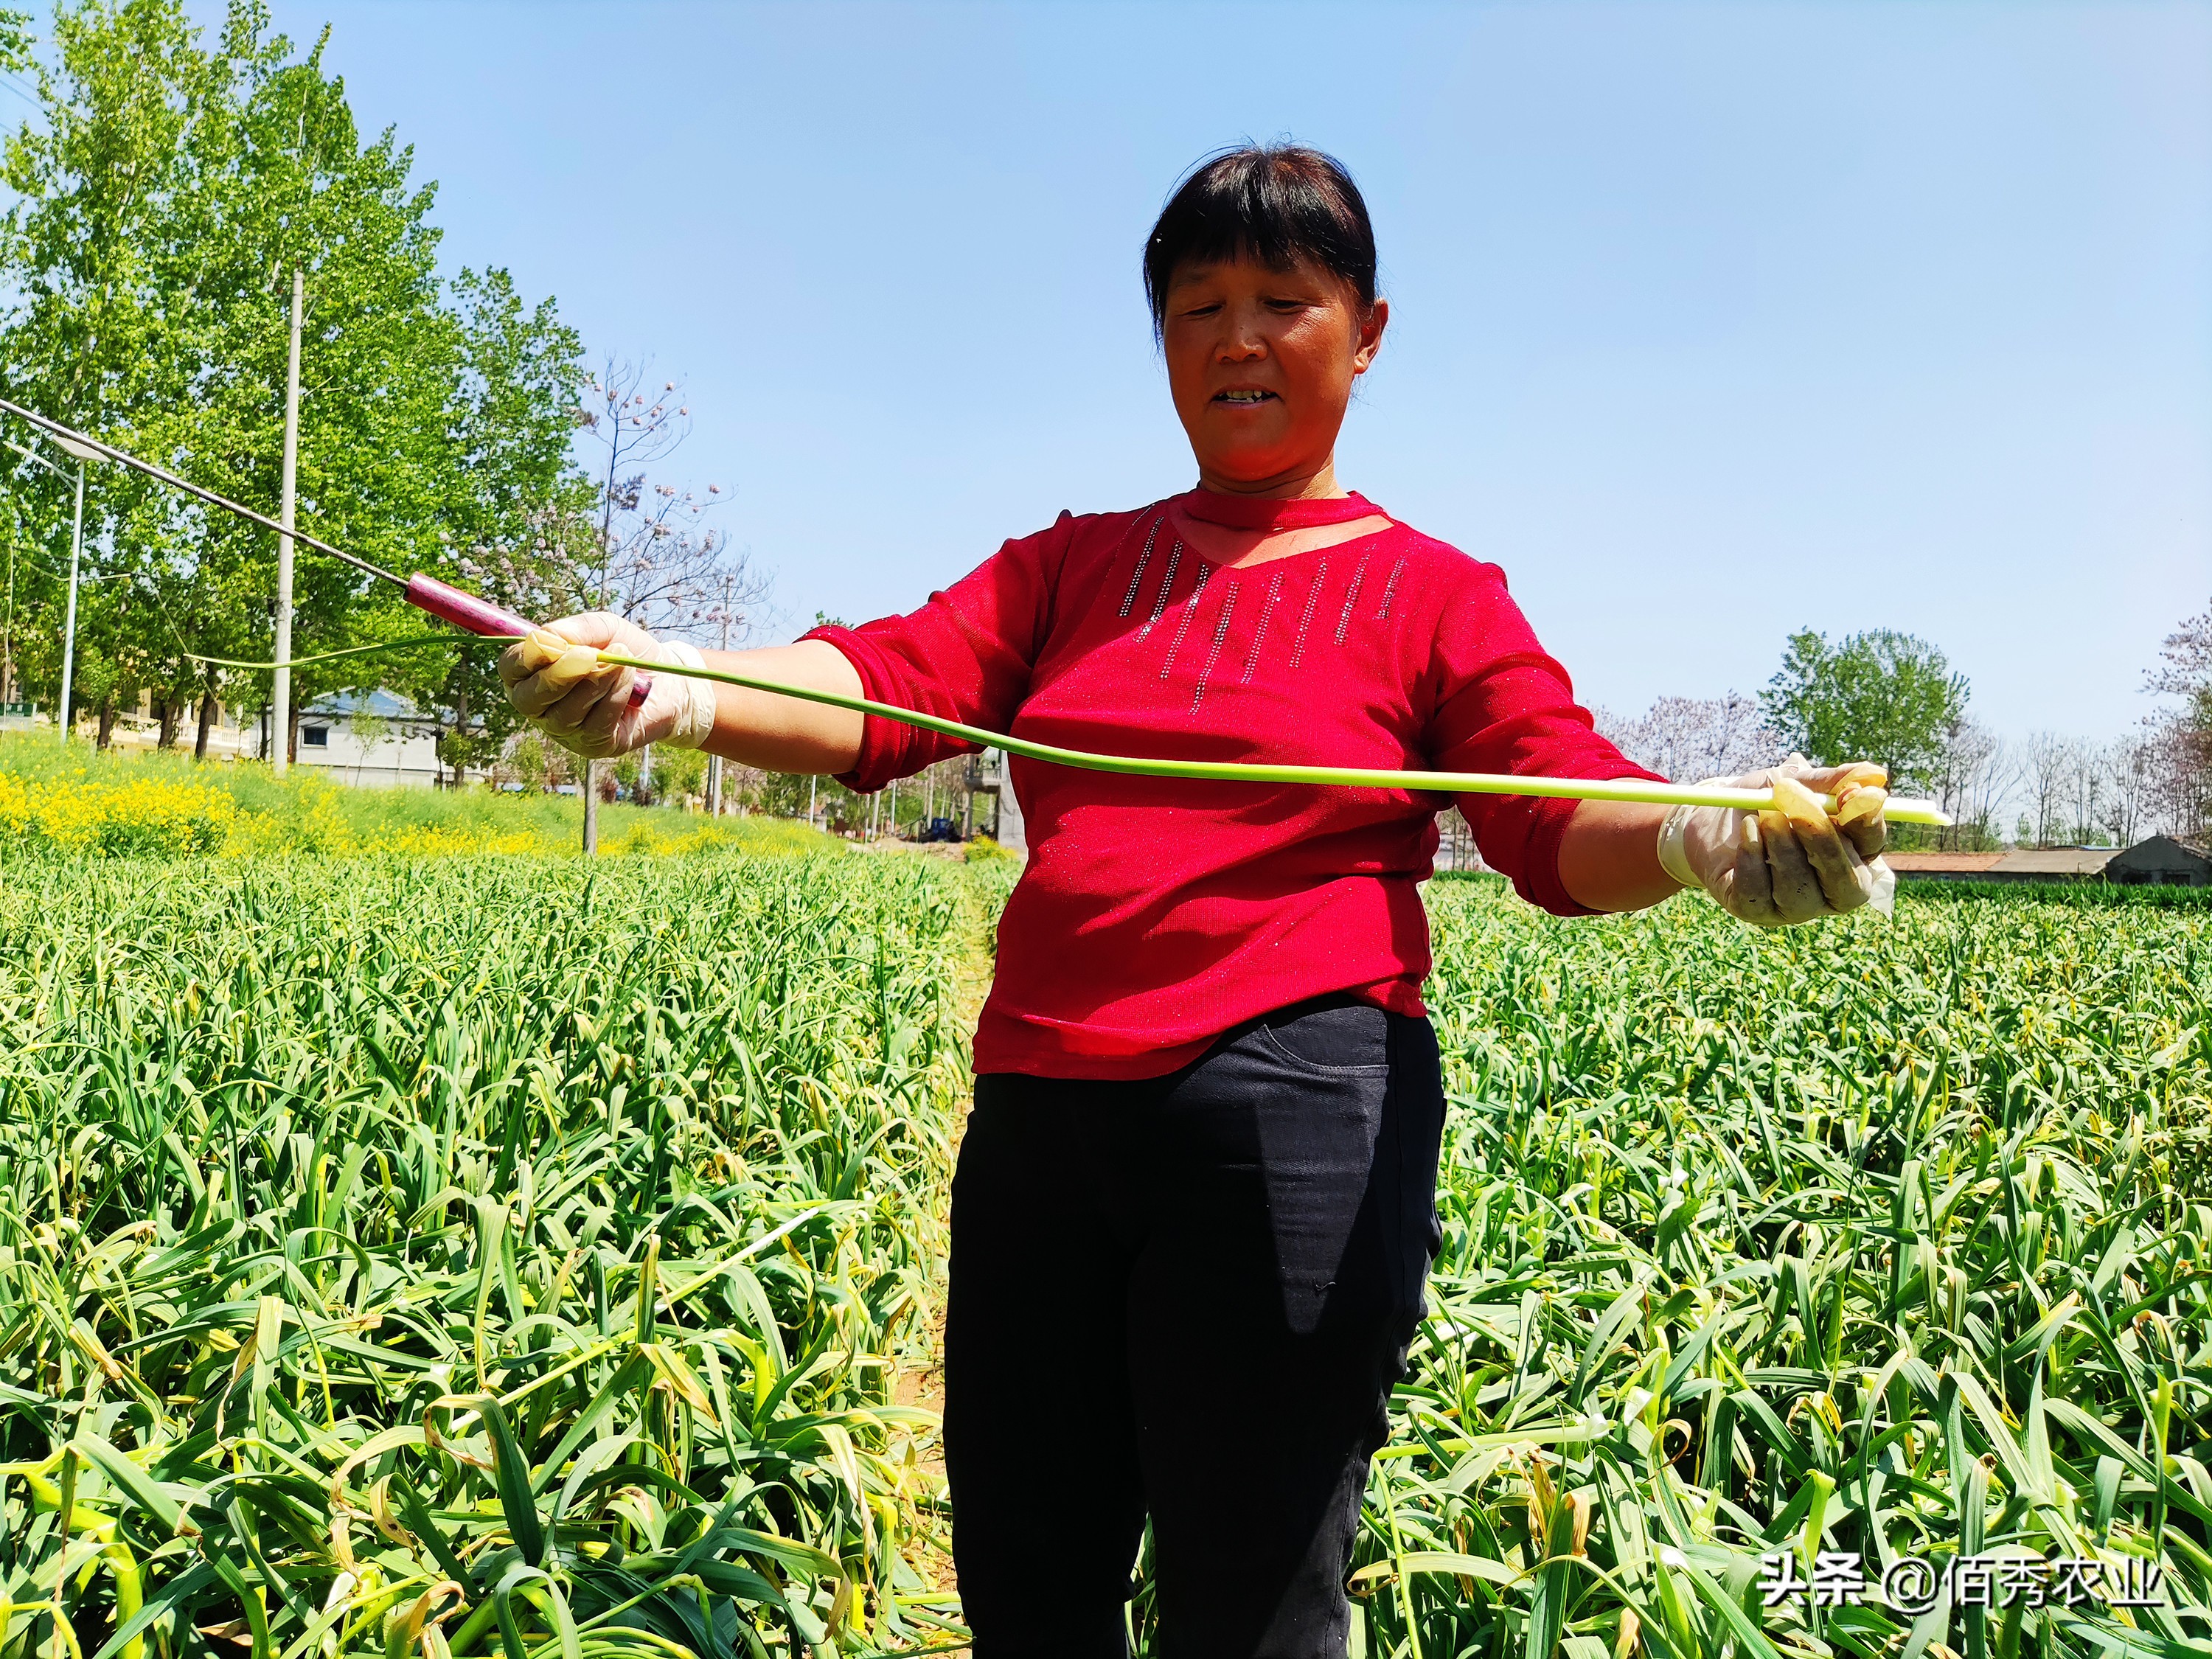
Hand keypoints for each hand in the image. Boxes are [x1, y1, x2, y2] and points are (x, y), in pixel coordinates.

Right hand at [497, 613, 718, 759]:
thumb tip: (547, 637)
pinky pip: (596, 724)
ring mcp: (566, 731)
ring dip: (596, 683)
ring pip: (566, 713)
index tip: (549, 643)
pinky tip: (630, 679)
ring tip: (621, 661)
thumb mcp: (605, 629)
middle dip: (559, 676)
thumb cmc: (626, 652)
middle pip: (529, 699)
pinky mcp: (593, 746)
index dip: (524, 658)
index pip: (510, 670)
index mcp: (533, 674)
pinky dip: (614, 697)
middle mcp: (542, 707)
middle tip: (589, 656)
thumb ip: (577, 629)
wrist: (670, 680)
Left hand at [1657, 755, 1893, 925]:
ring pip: (1800, 890)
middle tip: (1794, 800)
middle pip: (1848, 883)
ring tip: (1763, 814)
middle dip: (1822, 840)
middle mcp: (1831, 888)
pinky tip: (1746, 832)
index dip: (1866, 821)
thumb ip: (1830, 782)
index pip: (1873, 844)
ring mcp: (1795, 907)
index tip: (1851, 794)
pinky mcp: (1756, 912)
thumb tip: (1876, 776)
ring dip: (1782, 846)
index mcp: (1851, 852)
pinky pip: (1759, 894)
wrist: (1706, 818)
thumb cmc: (1761, 801)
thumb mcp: (1793, 782)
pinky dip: (1752, 858)